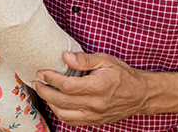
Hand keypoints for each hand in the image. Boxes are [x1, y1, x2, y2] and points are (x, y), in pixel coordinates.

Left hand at [34, 52, 148, 125]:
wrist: (140, 94)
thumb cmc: (123, 75)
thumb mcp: (105, 60)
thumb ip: (84, 59)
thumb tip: (66, 57)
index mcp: (98, 87)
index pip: (66, 86)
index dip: (50, 79)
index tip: (42, 72)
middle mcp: (96, 104)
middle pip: (61, 101)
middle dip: (44, 91)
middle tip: (36, 81)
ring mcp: (95, 115)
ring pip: (63, 113)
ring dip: (49, 102)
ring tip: (43, 91)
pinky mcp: (95, 121)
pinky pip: (71, 120)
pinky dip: (59, 112)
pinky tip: (55, 102)